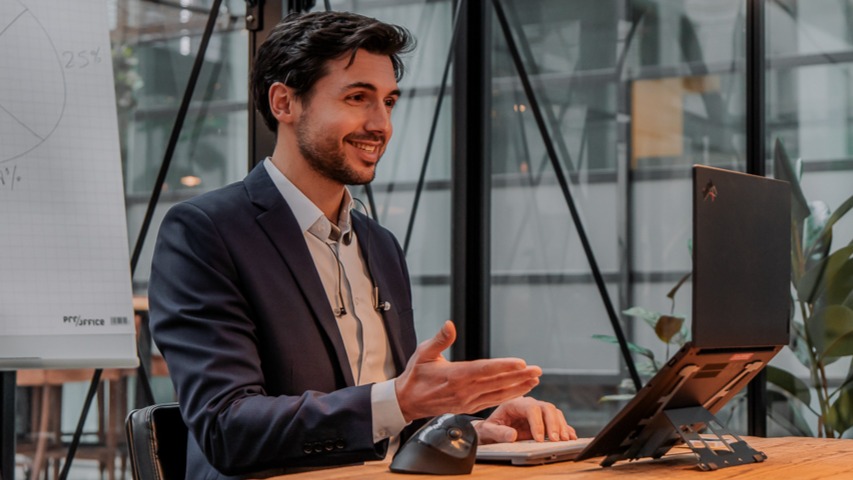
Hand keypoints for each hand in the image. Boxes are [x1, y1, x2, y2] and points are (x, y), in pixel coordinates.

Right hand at [394, 321, 541, 422]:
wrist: (406, 401)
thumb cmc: (415, 375)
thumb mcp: (423, 353)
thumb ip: (439, 339)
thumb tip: (450, 324)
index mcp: (454, 376)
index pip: (484, 369)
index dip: (504, 366)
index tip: (521, 363)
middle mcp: (464, 390)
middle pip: (497, 382)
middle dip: (519, 376)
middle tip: (537, 370)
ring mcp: (467, 401)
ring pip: (498, 394)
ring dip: (518, 387)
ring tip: (535, 380)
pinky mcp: (468, 407)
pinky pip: (493, 401)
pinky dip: (508, 395)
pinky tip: (520, 390)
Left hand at [475, 397, 576, 443]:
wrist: (491, 431)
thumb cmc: (489, 429)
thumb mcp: (488, 431)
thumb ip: (499, 433)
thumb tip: (513, 435)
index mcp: (515, 403)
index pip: (531, 408)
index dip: (537, 423)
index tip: (539, 439)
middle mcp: (529, 404)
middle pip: (547, 408)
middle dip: (553, 424)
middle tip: (556, 440)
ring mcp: (538, 412)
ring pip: (555, 413)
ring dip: (562, 426)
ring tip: (564, 440)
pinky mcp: (544, 421)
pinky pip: (558, 421)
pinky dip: (566, 428)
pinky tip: (570, 437)